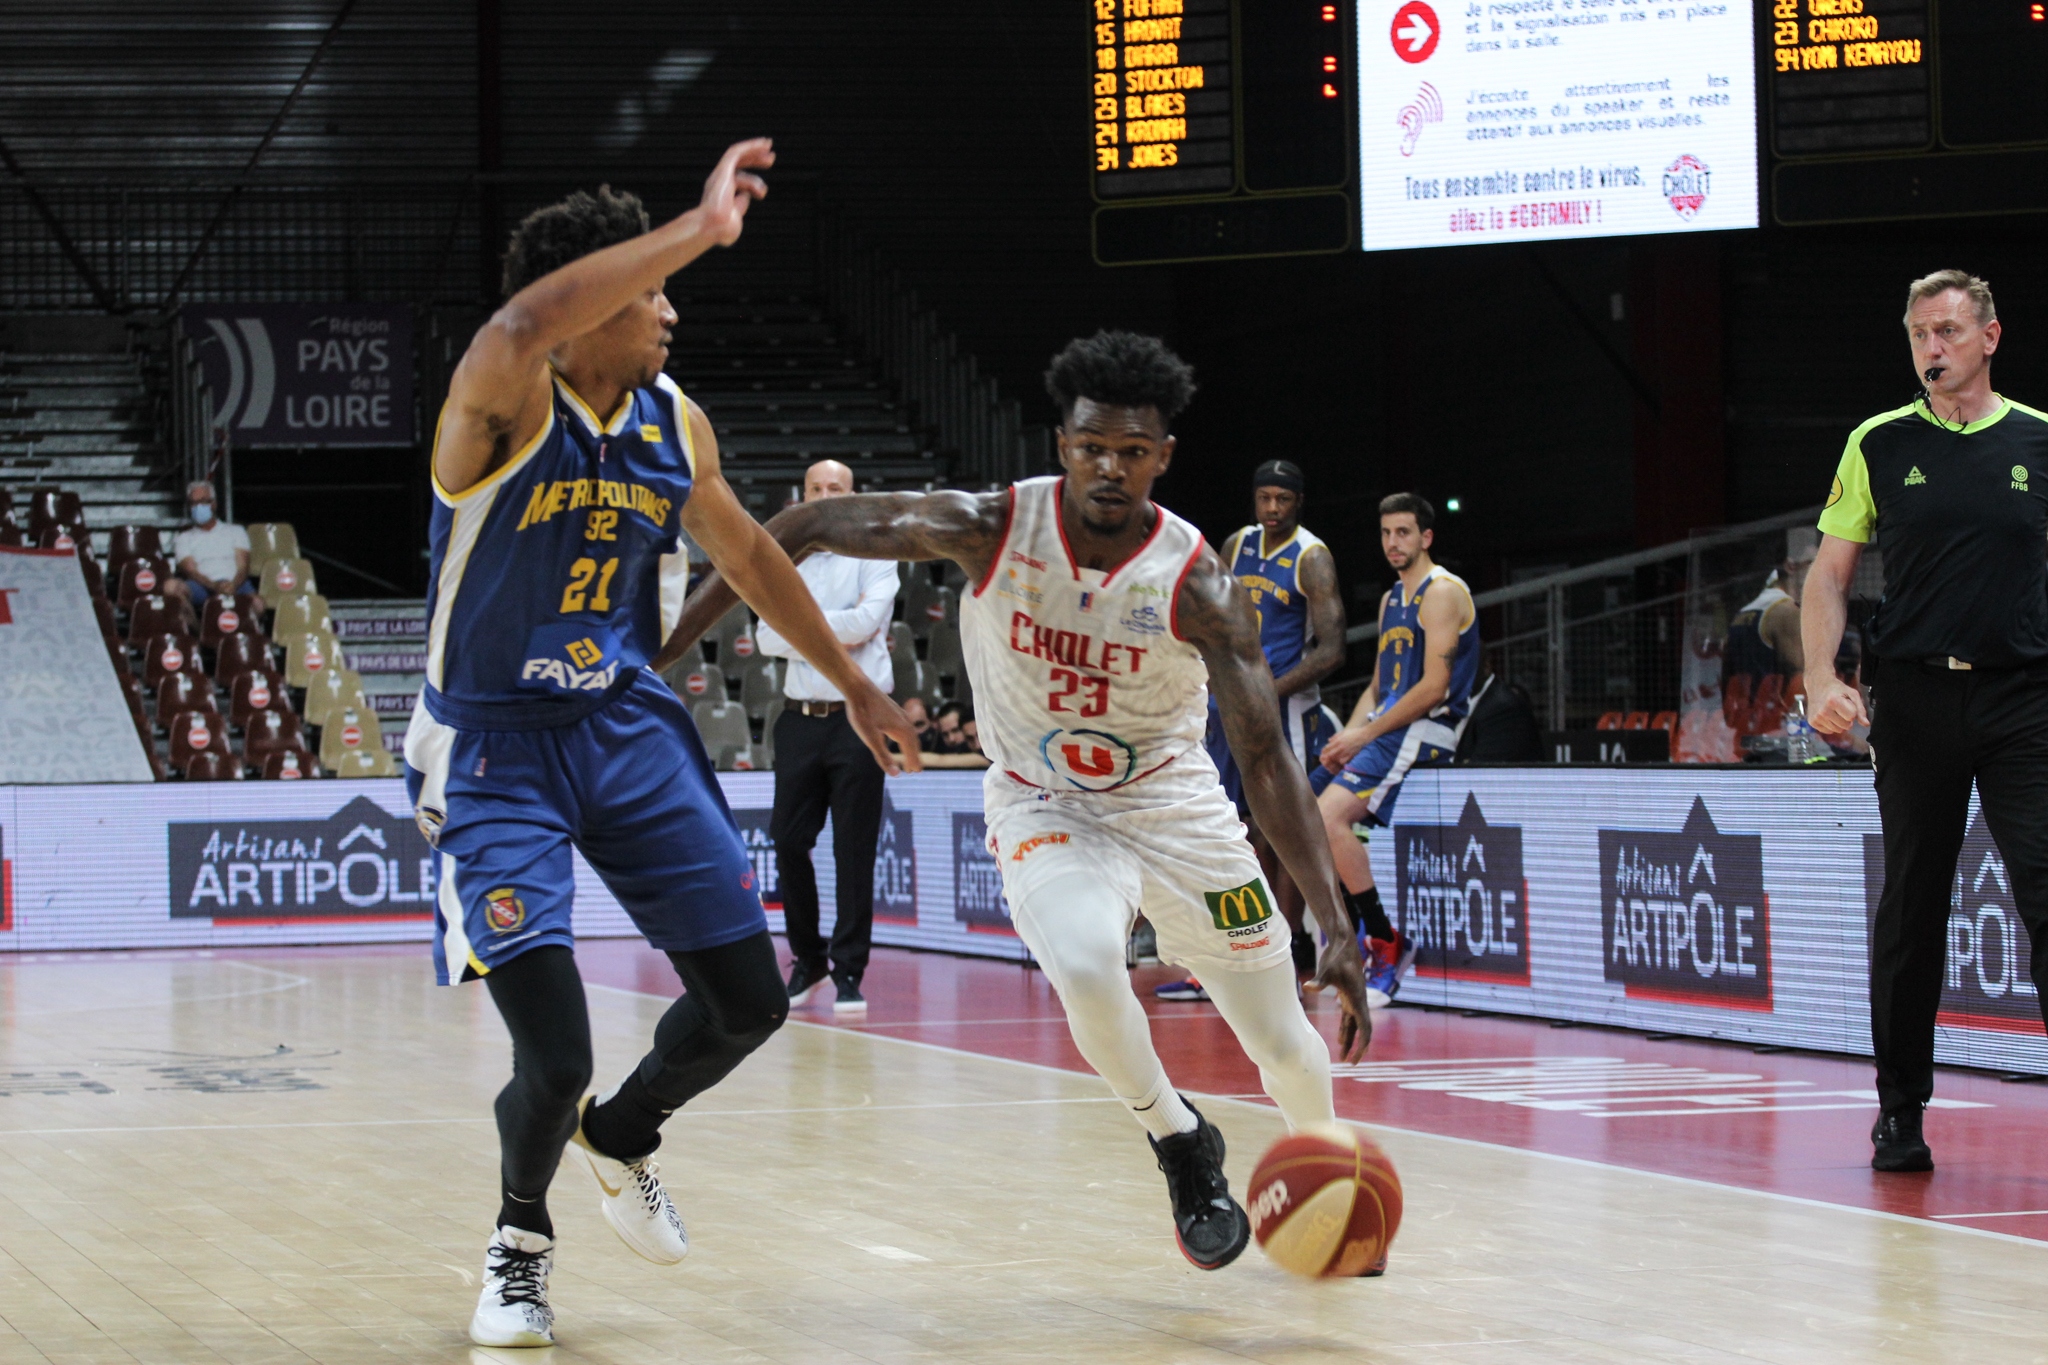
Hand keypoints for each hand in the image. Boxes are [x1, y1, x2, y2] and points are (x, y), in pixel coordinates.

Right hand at [698, 138, 773, 246]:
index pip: (736, 183)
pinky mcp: (723, 170)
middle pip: (737, 166)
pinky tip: (764, 144)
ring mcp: (720, 176)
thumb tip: (746, 196)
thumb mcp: (735, 220)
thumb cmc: (722, 231)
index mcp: (720, 195)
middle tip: (771, 159)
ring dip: (755, 153)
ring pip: (737, 156)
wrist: (712, 227)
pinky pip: (736, 152)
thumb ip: (739, 207)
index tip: (763, 192)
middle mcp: (718, 182)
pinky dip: (751, 146)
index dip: (751, 182)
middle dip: (754, 160)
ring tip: (772, 158)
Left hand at [843, 679, 922, 775]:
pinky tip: (898, 734)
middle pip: (913, 741)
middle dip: (914, 755)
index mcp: (901, 730)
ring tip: (908, 754)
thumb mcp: (871, 738)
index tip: (915, 772)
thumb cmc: (863, 713)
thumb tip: (896, 774)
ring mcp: (899, 713)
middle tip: (915, 769)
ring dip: (910, 745)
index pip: (911, 750)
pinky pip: (903, 725)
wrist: (858, 687)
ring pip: (909, 733)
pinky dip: (904, 735)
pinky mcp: (892, 709)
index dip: (912, 761)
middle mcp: (904, 721)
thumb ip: (883, 757)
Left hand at [1307, 931, 1371, 1061]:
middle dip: (1356, 1047)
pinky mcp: (1347, 995)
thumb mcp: (1328, 970)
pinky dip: (1345, 1028)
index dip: (1362, 1046)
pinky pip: (1348, 1017)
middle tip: (1348, 1063)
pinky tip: (1340, 1037)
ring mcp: (1353, 999)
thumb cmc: (1337, 957)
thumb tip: (1308, 987)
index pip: (1365, 1029)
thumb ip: (1319, 981)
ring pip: (1354, 1025)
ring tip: (1342, 1056)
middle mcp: (1358, 1002)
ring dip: (1350, 1039)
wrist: (1343, 944)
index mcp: (1357, 1000)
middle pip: (1361, 1030)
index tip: (1356, 1059)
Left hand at [1320, 725, 1369, 772]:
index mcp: (1337, 741)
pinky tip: (1340, 760)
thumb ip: (1335, 736)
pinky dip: (1340, 762)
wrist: (1364, 735)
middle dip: (1327, 757)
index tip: (1324, 752)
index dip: (1324, 751)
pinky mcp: (1350, 755)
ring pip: (1335, 759)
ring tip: (1333, 760)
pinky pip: (1343, 761)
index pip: (1327, 748)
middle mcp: (1340, 747)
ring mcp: (1345, 752)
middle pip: (1329, 755)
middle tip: (1327, 758)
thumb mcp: (1342, 732)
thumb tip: (1328, 740)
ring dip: (1333, 760)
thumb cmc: (1353, 732)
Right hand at [1805, 672, 1866, 737]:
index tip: (1847, 704)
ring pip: (1838, 730)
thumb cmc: (1837, 689)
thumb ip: (1860, 709)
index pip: (1851, 717)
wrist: (1818, 685)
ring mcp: (1816, 718)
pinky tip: (1827, 715)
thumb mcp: (1852, 694)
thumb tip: (1866, 724)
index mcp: (1833, 701)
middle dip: (1846, 719)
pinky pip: (1829, 731)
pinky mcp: (1812, 722)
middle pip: (1846, 726)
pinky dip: (1831, 725)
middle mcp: (1823, 711)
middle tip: (1840, 708)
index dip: (1852, 711)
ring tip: (1834, 711)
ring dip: (1839, 723)